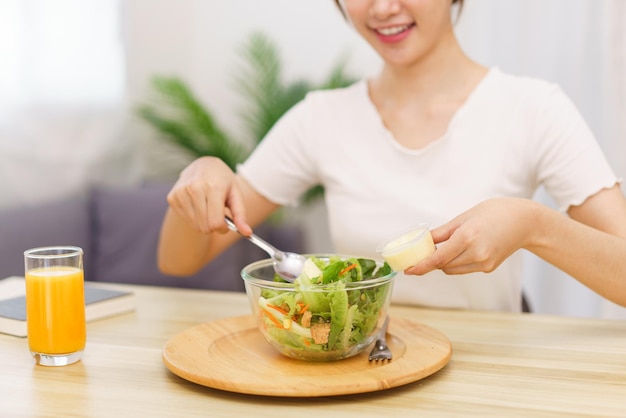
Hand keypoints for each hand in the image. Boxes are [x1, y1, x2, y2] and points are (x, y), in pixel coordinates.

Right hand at [165, 156, 251, 235]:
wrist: (204, 165)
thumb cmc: (223, 182)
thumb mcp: (236, 194)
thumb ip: (241, 215)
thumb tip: (248, 233)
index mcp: (213, 186)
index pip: (215, 222)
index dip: (223, 229)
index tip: (226, 224)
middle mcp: (195, 188)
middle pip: (205, 226)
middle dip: (214, 226)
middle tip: (218, 215)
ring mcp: (181, 192)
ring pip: (195, 225)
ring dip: (204, 222)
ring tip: (208, 207)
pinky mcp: (172, 197)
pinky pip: (186, 220)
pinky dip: (194, 218)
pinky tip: (198, 204)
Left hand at [405, 198, 538, 275]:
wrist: (525, 222)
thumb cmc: (495, 213)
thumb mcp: (465, 217)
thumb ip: (443, 232)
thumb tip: (423, 241)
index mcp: (467, 237)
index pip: (438, 258)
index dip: (421, 266)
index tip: (408, 271)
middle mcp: (476, 253)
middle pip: (443, 266)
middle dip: (432, 261)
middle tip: (425, 251)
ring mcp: (483, 262)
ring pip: (452, 269)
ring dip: (444, 262)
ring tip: (448, 246)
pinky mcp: (488, 268)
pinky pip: (464, 268)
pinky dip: (457, 262)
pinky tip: (463, 249)